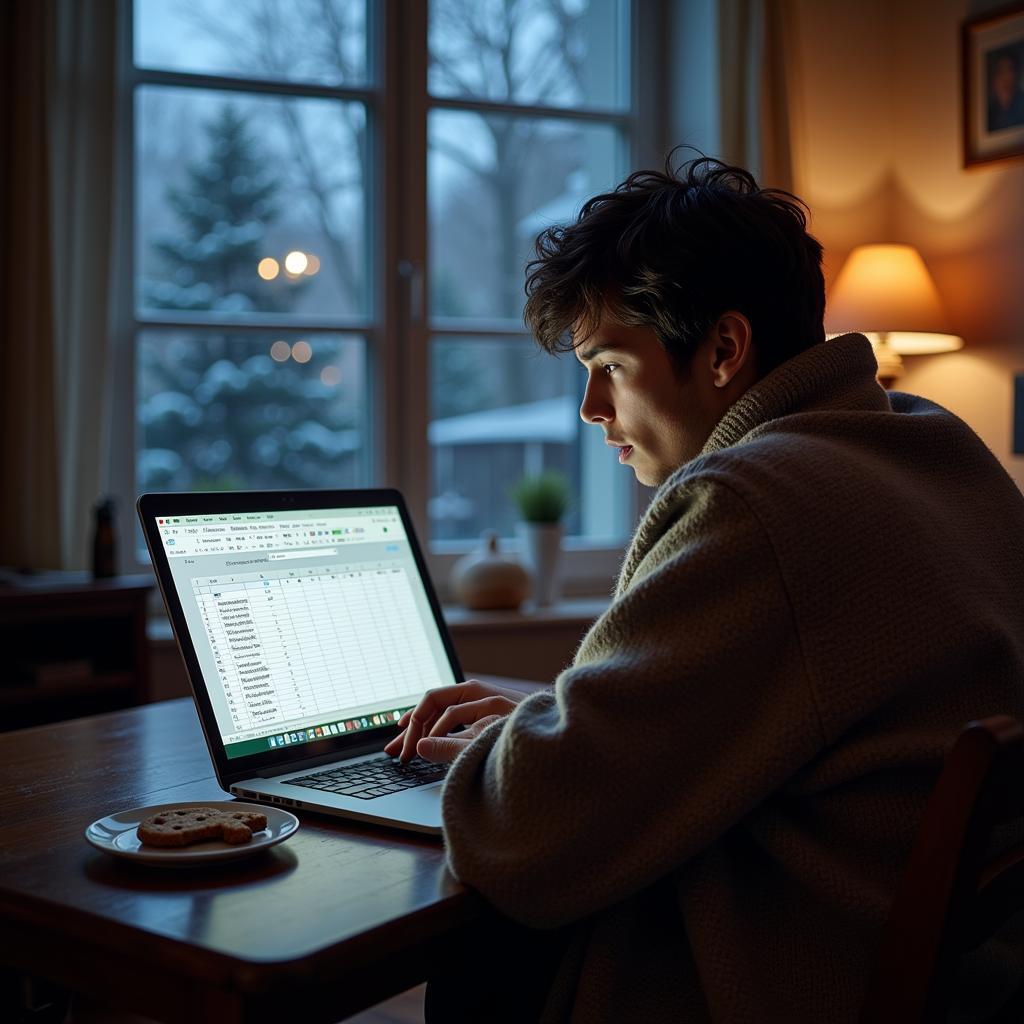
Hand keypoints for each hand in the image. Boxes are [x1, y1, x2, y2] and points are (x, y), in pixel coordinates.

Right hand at [383, 679, 524, 763]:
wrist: (560, 735)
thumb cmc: (527, 735)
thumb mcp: (486, 742)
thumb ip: (452, 746)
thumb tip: (420, 747)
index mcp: (475, 694)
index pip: (431, 702)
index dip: (415, 727)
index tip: (406, 751)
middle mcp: (478, 695)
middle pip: (435, 707)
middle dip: (413, 729)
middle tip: (394, 751)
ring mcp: (484, 705)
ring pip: (444, 715)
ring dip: (423, 731)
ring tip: (405, 747)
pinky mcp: (490, 718)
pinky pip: (456, 721)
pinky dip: (439, 732)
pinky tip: (433, 743)